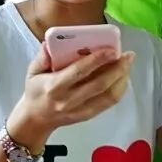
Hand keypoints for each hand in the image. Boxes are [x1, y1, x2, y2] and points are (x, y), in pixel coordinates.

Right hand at [7, 43, 134, 143]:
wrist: (35, 120)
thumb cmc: (36, 90)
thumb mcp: (33, 71)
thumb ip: (42, 56)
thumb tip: (50, 42)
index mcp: (55, 86)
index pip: (79, 72)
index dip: (97, 60)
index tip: (111, 49)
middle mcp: (69, 100)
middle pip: (99, 84)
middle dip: (117, 68)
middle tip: (128, 55)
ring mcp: (80, 110)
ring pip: (108, 96)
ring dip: (122, 78)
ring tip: (128, 63)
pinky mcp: (88, 116)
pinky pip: (108, 103)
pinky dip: (119, 89)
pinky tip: (123, 77)